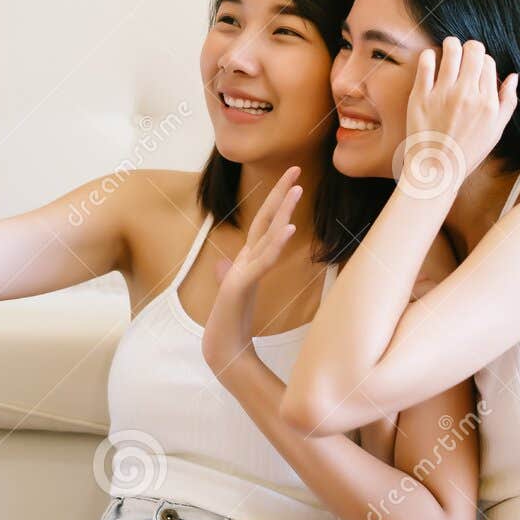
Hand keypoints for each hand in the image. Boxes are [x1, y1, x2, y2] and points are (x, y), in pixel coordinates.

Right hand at [201, 166, 304, 376]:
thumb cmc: (230, 325)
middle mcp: (243, 261)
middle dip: (280, 192)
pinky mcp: (241, 286)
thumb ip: (232, 278)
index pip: (264, 224)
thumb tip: (224, 267)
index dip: (277, 201)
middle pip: (264, 219)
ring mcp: (241, 271)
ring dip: (281, 210)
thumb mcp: (236, 296)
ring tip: (296, 188)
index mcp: (246, 261)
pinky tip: (289, 228)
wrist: (222, 353)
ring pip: (264, 234)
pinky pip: (263, 262)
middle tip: (296, 167)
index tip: (293, 180)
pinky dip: (276, 244)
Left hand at [399, 37, 518, 197]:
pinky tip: (431, 61)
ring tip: (448, 50)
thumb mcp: (496, 130)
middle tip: (464, 54)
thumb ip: (507, 102)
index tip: (476, 69)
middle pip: (473, 50)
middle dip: (470, 48)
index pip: (489, 62)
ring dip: (451, 45)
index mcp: (487, 102)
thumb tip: (514, 76)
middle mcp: (466, 94)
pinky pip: (426, 62)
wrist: (436, 170)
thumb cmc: (467, 151)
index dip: (483, 61)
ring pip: (451, 49)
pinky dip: (429, 55)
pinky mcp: (421, 96)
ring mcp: (443, 94)